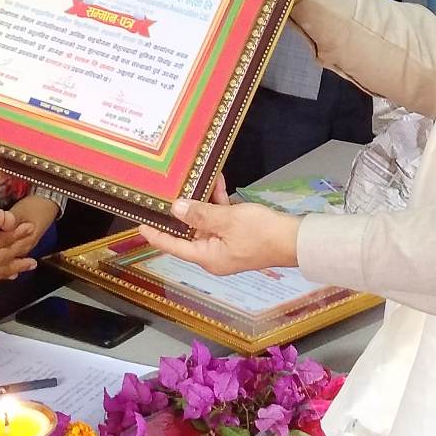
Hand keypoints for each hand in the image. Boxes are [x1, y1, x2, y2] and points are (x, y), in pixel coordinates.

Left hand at [138, 184, 300, 275]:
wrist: (295, 239)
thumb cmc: (261, 233)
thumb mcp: (228, 220)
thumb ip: (200, 214)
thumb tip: (175, 208)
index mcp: (207, 257)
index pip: (174, 246)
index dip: (156, 235)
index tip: (140, 224)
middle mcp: (214, 254)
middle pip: (190, 231)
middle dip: (182, 210)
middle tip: (167, 191)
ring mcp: (227, 245)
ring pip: (207, 221)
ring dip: (203, 201)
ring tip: (195, 179)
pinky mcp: (239, 235)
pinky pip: (222, 219)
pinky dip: (219, 203)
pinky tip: (218, 183)